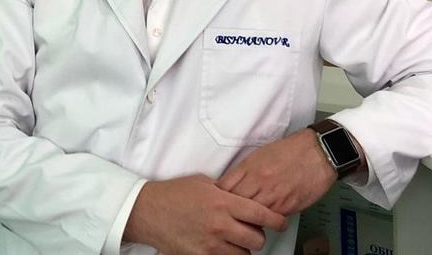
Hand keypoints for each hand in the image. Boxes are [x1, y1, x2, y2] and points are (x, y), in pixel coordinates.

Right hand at [123, 174, 287, 254]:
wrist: (149, 211)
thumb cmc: (174, 193)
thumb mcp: (205, 183)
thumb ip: (227, 191)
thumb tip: (243, 196)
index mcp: (224, 202)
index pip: (261, 215)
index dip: (276, 220)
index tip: (282, 222)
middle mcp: (220, 225)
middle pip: (257, 239)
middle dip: (258, 235)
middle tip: (252, 230)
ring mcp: (210, 245)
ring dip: (243, 248)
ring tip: (234, 240)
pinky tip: (222, 248)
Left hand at [217, 129, 335, 216]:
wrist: (317, 152)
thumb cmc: (292, 150)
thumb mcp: (261, 154)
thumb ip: (246, 170)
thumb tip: (234, 184)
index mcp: (250, 166)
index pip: (224, 187)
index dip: (219, 197)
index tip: (218, 201)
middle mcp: (258, 182)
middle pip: (234, 203)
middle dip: (230, 211)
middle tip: (228, 215)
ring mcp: (272, 196)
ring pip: (250, 216)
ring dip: (246, 220)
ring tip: (245, 222)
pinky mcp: (286, 207)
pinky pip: (269, 220)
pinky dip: (264, 222)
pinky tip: (263, 221)